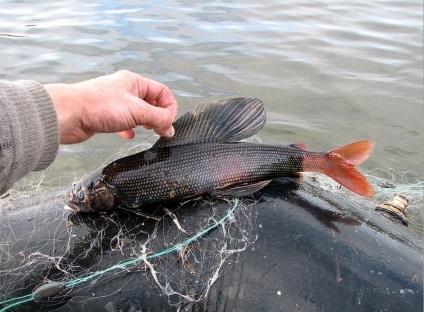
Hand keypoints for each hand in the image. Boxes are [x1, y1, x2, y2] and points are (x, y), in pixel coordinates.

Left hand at [44, 70, 177, 143]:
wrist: (67, 114)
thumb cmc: (99, 106)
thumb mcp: (137, 111)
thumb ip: (158, 119)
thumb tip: (171, 128)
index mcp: (133, 82)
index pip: (161, 92)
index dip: (169, 107)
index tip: (169, 123)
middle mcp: (125, 90)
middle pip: (150, 102)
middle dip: (158, 116)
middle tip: (161, 130)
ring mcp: (114, 103)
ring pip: (137, 113)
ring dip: (145, 122)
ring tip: (148, 131)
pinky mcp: (105, 116)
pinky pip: (123, 122)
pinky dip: (129, 129)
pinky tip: (129, 135)